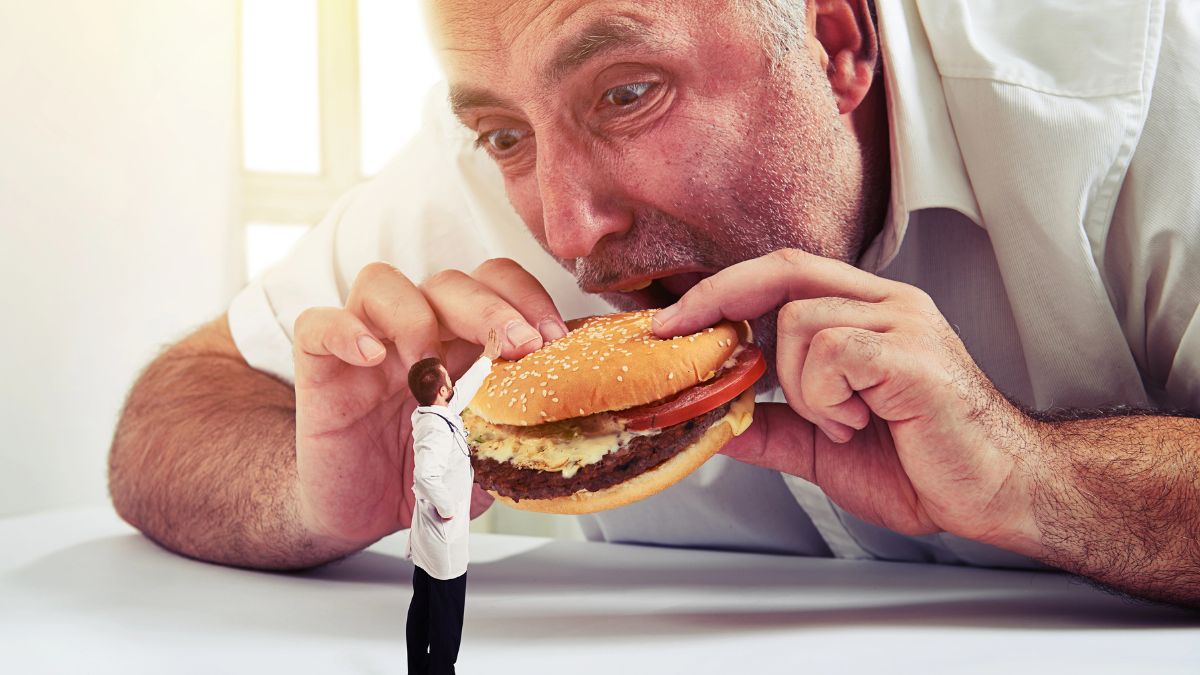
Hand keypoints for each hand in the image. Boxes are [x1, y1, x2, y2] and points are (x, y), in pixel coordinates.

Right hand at [291, 258, 569, 547]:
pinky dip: (345, 331)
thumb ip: (515, 430)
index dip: (527, 299)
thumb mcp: (485, 456)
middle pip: (449, 282)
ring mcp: (366, 341)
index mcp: (464, 341)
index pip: (496, 284)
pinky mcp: (319, 365)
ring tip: (432, 372)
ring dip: (417, 317)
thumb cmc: (426, 477)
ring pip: (383, 283)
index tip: (552, 340)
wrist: (362, 517)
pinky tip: (372, 358)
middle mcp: (417, 329)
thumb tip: (562, 420)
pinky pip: (318, 323)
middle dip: (491, 308)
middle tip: (517, 344)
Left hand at [651, 248, 1039, 547]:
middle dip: (717, 300)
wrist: (999, 493)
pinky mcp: (911, 353)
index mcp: (867, 313)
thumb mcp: (824, 447)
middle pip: (783, 270)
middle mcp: (887, 304)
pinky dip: (825, 397)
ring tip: (840, 422)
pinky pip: (832, 352)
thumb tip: (713, 423)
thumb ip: (772, 426)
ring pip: (799, 321)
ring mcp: (904, 322)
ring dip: (797, 385)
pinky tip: (857, 422)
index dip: (720, 290)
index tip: (670, 323)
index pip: (781, 273)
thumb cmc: (928, 463)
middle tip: (678, 336)